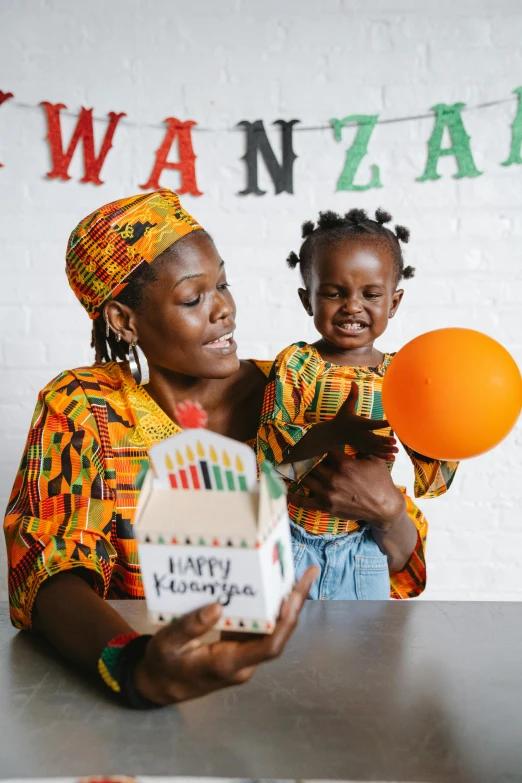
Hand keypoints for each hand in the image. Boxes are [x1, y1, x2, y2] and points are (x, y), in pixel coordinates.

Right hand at [132, 566, 317, 704]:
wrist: (161, 685)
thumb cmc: (164, 665)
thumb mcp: (167, 644)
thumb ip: (190, 627)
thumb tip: (217, 606)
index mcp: (228, 663)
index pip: (268, 648)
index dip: (283, 623)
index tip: (290, 598)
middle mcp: (243, 662)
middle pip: (279, 635)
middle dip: (295, 604)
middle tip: (308, 573)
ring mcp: (244, 655)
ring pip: (274, 630)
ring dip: (288, 604)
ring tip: (300, 575)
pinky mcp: (240, 647)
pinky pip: (263, 627)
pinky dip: (272, 607)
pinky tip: (277, 587)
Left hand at [289, 450, 404, 529]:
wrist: (384, 507)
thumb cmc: (380, 481)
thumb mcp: (373, 459)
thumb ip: (361, 446)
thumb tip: (357, 432)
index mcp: (344, 464)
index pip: (323, 450)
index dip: (316, 445)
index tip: (310, 441)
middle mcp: (333, 478)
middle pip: (310, 464)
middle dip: (305, 458)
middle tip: (296, 453)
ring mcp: (328, 493)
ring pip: (305, 479)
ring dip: (299, 473)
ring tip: (290, 467)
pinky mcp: (326, 506)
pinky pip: (305, 502)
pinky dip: (294, 497)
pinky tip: (286, 491)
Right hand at [334, 382, 397, 459]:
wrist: (333, 434)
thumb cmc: (342, 418)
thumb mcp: (345, 407)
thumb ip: (352, 396)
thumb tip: (353, 382)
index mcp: (358, 424)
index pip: (371, 424)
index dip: (381, 423)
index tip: (391, 422)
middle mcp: (360, 435)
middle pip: (373, 439)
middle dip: (384, 441)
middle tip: (395, 442)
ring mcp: (361, 443)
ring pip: (375, 448)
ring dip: (386, 450)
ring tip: (397, 450)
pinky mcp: (362, 448)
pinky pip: (374, 453)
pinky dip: (383, 456)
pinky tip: (393, 458)